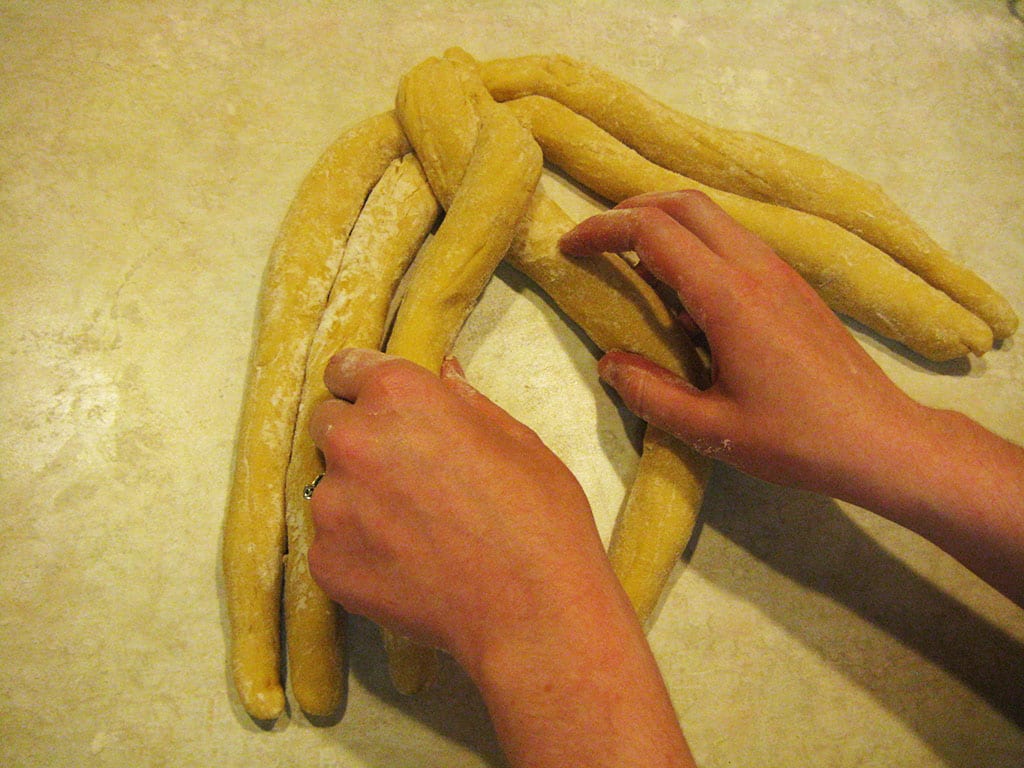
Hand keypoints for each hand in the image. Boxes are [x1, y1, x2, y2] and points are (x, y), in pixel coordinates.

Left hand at [306, 348, 611, 666]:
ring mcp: (332, 505)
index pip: (344, 368)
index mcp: (399, 395)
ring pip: (329, 487)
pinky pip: (331, 542)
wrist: (532, 609)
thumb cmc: (538, 516)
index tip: (381, 408)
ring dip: (358, 498)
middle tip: (406, 472)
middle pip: (328, 424)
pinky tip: (406, 564)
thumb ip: (466, 402)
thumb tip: (444, 374)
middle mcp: (353, 441)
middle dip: (358, 439)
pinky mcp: (325, 562)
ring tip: (414, 529)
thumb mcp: (516, 440)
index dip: (364, 387)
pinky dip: (358, 549)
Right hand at [559, 190, 920, 499]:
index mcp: (728, 297)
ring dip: (665, 223)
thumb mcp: (711, 430)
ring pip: (713, 217)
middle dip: (631, 209)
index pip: (653, 232)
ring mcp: (779, 271)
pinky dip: (695, 244)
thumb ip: (650, 394)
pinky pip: (734, 241)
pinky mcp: (793, 284)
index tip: (570, 247)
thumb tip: (610, 363)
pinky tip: (683, 291)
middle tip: (596, 240)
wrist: (880, 439)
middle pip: (684, 203)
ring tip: (631, 260)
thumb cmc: (796, 439)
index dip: (603, 230)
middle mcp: (755, 268)